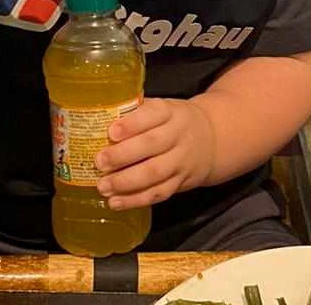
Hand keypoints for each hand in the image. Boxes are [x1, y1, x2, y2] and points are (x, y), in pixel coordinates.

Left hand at [94, 98, 215, 209]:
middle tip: (99, 162)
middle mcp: (178, 135)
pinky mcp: (181, 183)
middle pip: (152, 145)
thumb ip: (136, 111)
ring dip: (126, 182)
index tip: (111, 132)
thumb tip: (98, 115)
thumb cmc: (173, 120)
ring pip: (155, 173)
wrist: (212, 139)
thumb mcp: (161, 107)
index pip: (152, 114)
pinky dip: (136, 200)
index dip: (132, 124)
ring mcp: (181, 161)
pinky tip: (116, 202)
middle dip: (123, 155)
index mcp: (170, 111)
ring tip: (103, 187)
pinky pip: (159, 193)